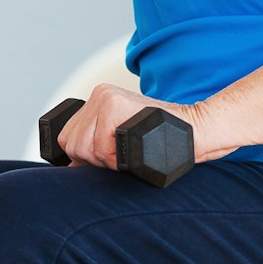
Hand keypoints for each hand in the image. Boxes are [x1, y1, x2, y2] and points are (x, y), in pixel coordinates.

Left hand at [51, 84, 196, 169]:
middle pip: (71, 143)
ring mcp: (105, 97)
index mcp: (96, 101)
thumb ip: (94, 147)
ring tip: (130, 151)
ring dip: (106, 160)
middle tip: (122, 155)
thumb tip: (68, 169)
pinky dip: (116, 158)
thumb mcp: (121, 141)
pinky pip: (100, 146)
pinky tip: (134, 149)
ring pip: (83, 147)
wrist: (195, 130)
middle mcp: (98, 95)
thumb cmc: (160, 142)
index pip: (67, 137)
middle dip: (93, 159)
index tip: (109, 157)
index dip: (84, 156)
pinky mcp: (114, 104)